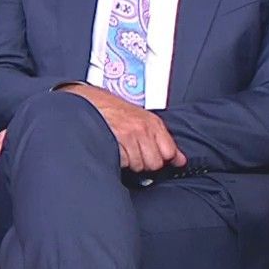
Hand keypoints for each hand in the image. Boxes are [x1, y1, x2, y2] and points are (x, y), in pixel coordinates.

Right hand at [59, 84, 185, 173]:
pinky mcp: (114, 143)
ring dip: (129, 161)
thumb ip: (164, 141)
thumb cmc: (113, 111)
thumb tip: (180, 160)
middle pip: (154, 163)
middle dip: (144, 162)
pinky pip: (123, 163)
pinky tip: (113, 148)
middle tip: (133, 151)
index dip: (161, 158)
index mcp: (153, 123)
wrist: (88, 102)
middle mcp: (143, 128)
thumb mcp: (143, 121)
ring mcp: (128, 135)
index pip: (169, 152)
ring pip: (138, 166)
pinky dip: (117, 160)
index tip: (154, 156)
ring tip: (121, 148)